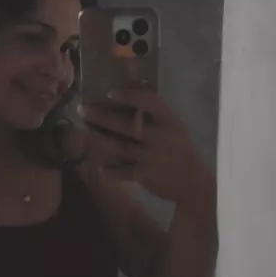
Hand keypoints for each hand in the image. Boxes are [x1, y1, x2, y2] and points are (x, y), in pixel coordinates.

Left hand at [76, 88, 214, 206]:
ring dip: (97, 140)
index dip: (129, 96)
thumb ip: (155, 117)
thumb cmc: (181, 151)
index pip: (150, 101)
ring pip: (117, 147)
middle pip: (125, 124)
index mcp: (170, 121)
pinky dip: (106, 168)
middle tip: (82, 110)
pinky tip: (96, 163)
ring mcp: (149, 157)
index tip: (111, 93)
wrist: (193, 183)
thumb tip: (125, 100)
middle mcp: (159, 137)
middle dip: (100, 116)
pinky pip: (118, 170)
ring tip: (83, 134)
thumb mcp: (175, 129)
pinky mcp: (142, 175)